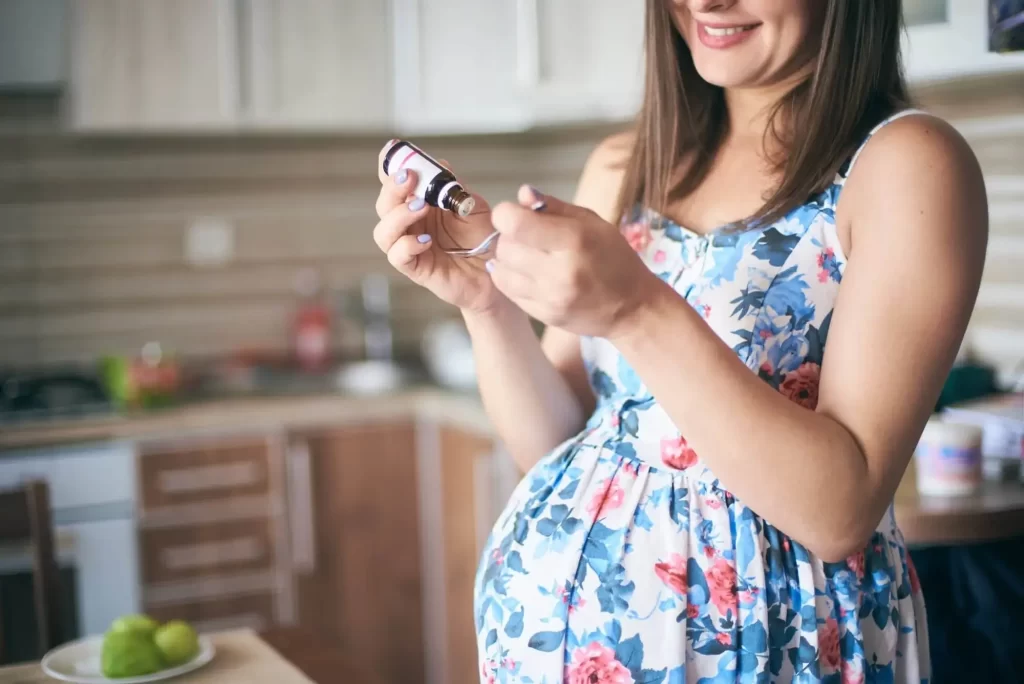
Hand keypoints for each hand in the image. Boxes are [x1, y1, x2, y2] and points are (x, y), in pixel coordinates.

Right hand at [373, 145, 505, 313]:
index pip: (394, 183)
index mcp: (419, 203)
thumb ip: (453, 187)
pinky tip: (426, 240)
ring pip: (383, 232)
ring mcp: (409, 246)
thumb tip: (439, 165)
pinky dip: (407, 246)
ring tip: (421, 207)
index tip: (393, 149)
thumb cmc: (482, 238)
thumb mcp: (471, 204)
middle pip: (384, 204)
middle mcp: (409, 224)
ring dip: (398, 216)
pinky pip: (398, 257)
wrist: (495, 270)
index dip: (388, 165)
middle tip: (410, 179)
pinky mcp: (416, 269)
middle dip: (392, 189)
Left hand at [487, 186, 660, 337]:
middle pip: (505, 246)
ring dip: (509, 259)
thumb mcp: (593, 223)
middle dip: (509, 236)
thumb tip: (523, 194)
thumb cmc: (615, 259)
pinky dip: (512, 278)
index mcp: (574, 240)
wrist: (632, 309)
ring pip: (501, 270)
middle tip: (527, 237)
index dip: (507, 214)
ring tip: (529, 256)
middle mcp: (559, 271)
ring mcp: (550, 297)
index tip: (515, 214)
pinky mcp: (543, 315)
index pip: (515, 224)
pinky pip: (508, 291)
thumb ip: (555, 207)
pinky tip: (529, 274)